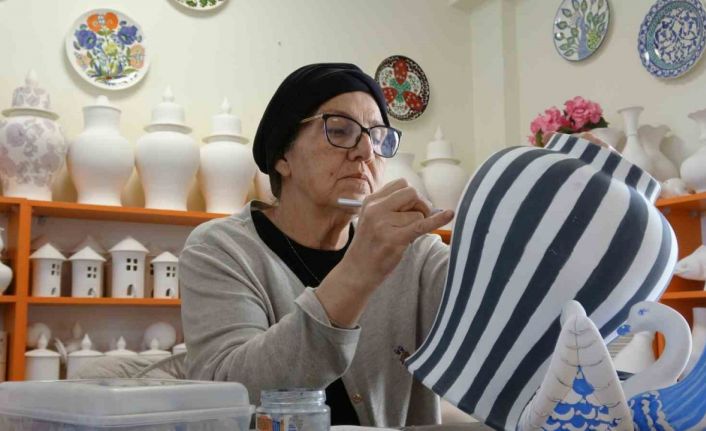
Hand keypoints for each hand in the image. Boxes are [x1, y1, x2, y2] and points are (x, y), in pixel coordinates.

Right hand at [316, 179, 453, 327]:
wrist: (356, 271)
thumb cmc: (368, 246)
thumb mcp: (371, 219)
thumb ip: (390, 206)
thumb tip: (421, 200)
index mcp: (371, 201)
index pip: (401, 184)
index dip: (411, 195)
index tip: (411, 208)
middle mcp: (376, 209)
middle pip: (411, 193)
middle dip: (421, 204)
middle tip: (418, 219)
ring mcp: (384, 224)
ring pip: (418, 214)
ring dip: (418, 224)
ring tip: (405, 236)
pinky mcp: (394, 239)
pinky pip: (421, 225)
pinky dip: (437, 220)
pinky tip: (449, 215)